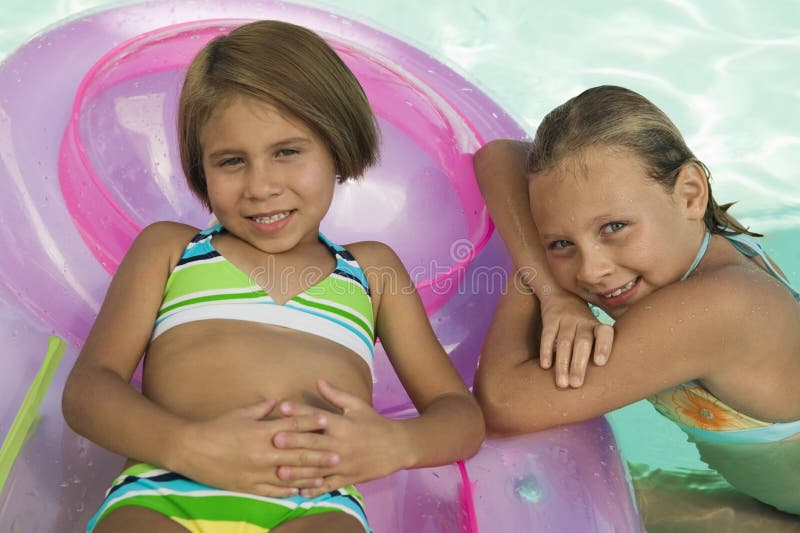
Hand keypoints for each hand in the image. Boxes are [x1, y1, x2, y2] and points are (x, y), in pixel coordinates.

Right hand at [173, 398, 338, 496]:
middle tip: (338, 454)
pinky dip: (287, 490)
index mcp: (261, 431)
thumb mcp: (239, 414)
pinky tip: (300, 490)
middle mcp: (262, 452)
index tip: (328, 421)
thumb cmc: (216, 427)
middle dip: (318, 454)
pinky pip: (271, 490)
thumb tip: (277, 399)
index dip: (311, 423)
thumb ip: (261, 408)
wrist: (190, 449)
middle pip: (296, 453)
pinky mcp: (247, 485)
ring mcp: (255, 471)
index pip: (292, 426)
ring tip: (324, 475)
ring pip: (288, 475)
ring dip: (308, 475)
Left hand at [272, 380, 407, 496]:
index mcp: (343, 424)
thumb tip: (317, 380)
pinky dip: (315, 489)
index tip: (282, 407)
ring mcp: (344, 463)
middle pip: (314, 442)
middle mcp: (342, 444)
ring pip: (318, 468)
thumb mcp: (357, 406)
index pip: (318, 416)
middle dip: (294, 442)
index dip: (300, 411)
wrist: (399, 446)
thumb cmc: (375, 423)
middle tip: (274, 439)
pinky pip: (329, 485)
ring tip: (280, 470)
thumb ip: (336, 395)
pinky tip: (300, 491)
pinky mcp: (348, 478)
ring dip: (299, 470)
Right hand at [538, 287, 613, 387]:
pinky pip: (547, 335)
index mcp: (596, 326)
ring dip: (562, 363)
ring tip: (562, 383)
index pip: (605, 333)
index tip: (600, 363)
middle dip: (579, 365)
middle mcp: (583, 321)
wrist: (560, 293)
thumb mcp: (593, 328)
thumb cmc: (581, 323)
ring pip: (564, 342)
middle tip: (576, 385)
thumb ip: (597, 348)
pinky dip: (546, 350)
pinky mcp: (550, 318)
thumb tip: (603, 382)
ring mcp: (566, 319)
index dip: (603, 346)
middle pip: (582, 343)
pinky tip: (545, 366)